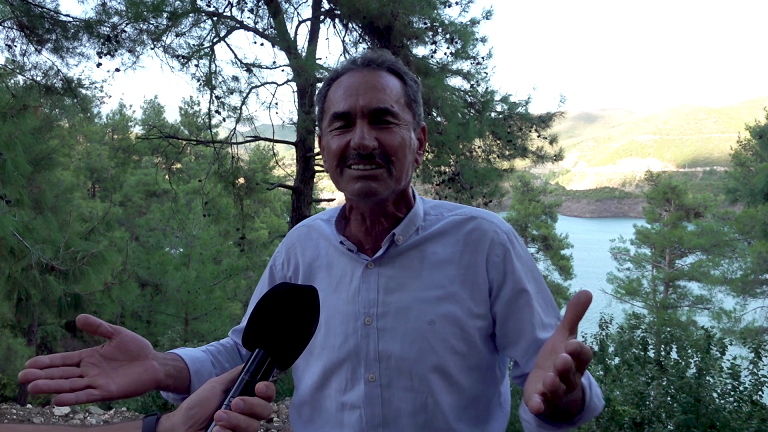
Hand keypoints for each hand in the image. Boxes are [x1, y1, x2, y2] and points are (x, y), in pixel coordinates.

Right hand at [18, 314, 163, 405]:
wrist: (154, 363)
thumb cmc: (136, 349)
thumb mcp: (116, 333)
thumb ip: (98, 327)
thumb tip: (78, 318)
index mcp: (88, 357)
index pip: (63, 360)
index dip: (46, 362)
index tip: (28, 364)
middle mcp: (88, 371)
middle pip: (61, 374)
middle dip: (42, 376)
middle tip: (22, 378)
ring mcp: (96, 382)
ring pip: (70, 385)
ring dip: (52, 387)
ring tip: (33, 389)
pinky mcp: (107, 392)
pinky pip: (87, 395)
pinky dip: (73, 398)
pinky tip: (57, 400)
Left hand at [160, 366, 276, 431]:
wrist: (183, 426)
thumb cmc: (198, 406)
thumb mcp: (216, 384)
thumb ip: (235, 375)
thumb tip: (250, 364)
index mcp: (247, 398)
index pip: (267, 395)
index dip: (268, 390)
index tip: (258, 387)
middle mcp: (248, 415)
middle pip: (266, 410)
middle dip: (251, 405)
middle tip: (234, 403)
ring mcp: (242, 429)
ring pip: (254, 426)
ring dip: (235, 420)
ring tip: (218, 417)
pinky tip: (216, 430)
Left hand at [523, 290, 593, 422]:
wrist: (553, 388)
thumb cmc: (561, 358)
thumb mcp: (565, 336)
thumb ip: (573, 316)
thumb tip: (587, 291)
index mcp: (577, 360)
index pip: (583, 356)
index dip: (578, 350)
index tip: (572, 343)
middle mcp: (570, 377)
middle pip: (571, 373)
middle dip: (566, 367)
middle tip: (561, 359)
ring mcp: (556, 391)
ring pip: (558, 390)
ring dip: (554, 385)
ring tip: (549, 379)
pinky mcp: (542, 401)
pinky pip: (543, 405)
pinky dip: (539, 405)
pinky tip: (535, 404)